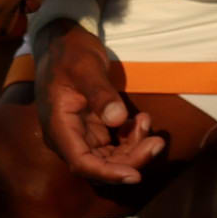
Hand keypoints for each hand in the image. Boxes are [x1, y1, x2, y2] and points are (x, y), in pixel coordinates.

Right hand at [35, 25, 164, 186]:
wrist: (64, 42)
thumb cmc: (71, 52)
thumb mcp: (85, 67)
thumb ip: (100, 93)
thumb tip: (117, 119)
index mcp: (59, 127)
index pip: (82, 162)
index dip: (108, 173)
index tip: (135, 175)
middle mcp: (68, 137)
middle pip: (100, 164)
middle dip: (131, 159)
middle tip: (157, 142)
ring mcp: (81, 135)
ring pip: (111, 158)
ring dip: (134, 148)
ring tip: (147, 122)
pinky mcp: (93, 130)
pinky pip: (115, 145)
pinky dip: (131, 138)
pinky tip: (141, 120)